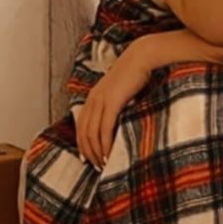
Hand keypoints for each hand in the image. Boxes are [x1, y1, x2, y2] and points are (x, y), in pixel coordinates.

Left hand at [74, 44, 152, 168]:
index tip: (88, 158)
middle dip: (89, 153)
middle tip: (97, 166)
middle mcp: (93, 99)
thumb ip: (113, 104)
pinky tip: (109, 154)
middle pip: (84, 133)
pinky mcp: (112, 102)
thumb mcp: (119, 90)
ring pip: (92, 134)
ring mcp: (101, 100)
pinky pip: (105, 129)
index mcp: (93, 96)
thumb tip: (116, 122)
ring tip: (104, 164)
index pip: (81, 126)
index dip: (82, 144)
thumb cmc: (134, 74)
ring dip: (97, 152)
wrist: (141, 57)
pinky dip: (105, 144)